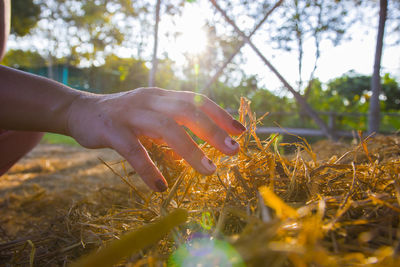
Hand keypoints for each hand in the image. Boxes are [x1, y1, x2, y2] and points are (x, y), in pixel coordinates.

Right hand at [66, 88, 245, 191]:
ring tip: (209, 171)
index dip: (220, 114)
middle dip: (213, 131)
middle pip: (187, 111)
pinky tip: (160, 187)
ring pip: (166, 128)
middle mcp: (149, 100)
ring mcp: (130, 113)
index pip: (196, 100)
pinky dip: (148, 168)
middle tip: (234, 151)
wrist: (79, 110)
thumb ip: (172, 124)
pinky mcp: (111, 130)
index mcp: (161, 96)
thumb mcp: (150, 114)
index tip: (240, 131)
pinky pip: (133, 150)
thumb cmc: (122, 116)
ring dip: (190, 150)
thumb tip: (199, 146)